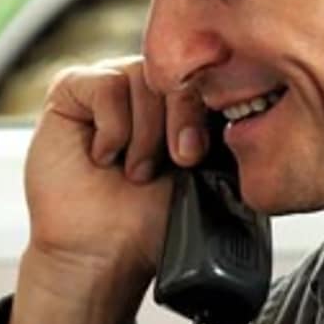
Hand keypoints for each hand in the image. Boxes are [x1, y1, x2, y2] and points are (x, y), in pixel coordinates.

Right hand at [4, 56, 206, 323]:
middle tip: (181, 161)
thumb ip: (224, 134)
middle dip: (184, 118)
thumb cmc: (149, 222)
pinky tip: (104, 157)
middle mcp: (147, 88)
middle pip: (177, 71)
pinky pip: (104, 84)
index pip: (208, 74)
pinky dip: (112, 127)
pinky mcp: (72, 90)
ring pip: (142, 76)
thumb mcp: (206, 176)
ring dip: (145, 133)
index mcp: (183, 103)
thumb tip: (252, 108)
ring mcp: (110, 85)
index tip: (208, 150)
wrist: (101, 253)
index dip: (213, 105)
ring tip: (135, 171)